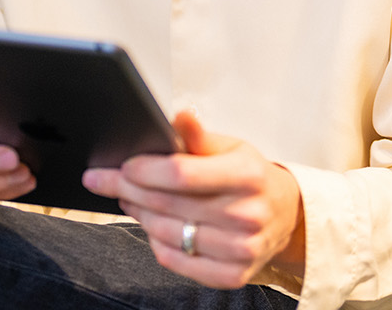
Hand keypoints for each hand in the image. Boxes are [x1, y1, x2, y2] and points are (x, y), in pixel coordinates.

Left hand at [83, 111, 305, 288]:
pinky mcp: (232, 274)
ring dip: (140, 215)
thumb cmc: (251, 177)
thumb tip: (180, 115)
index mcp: (248, 174)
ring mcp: (242, 248)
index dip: (145, 169)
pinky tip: (153, 227)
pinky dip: (157, 243)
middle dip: (128, 189)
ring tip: (130, 199)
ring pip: (167, 233)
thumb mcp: (231, 148)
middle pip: (168, 204)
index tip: (122, 165)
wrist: (285, 216)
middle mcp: (248, 213)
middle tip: (106, 180)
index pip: (181, 173)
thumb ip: (199, 136)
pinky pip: (176, 260)